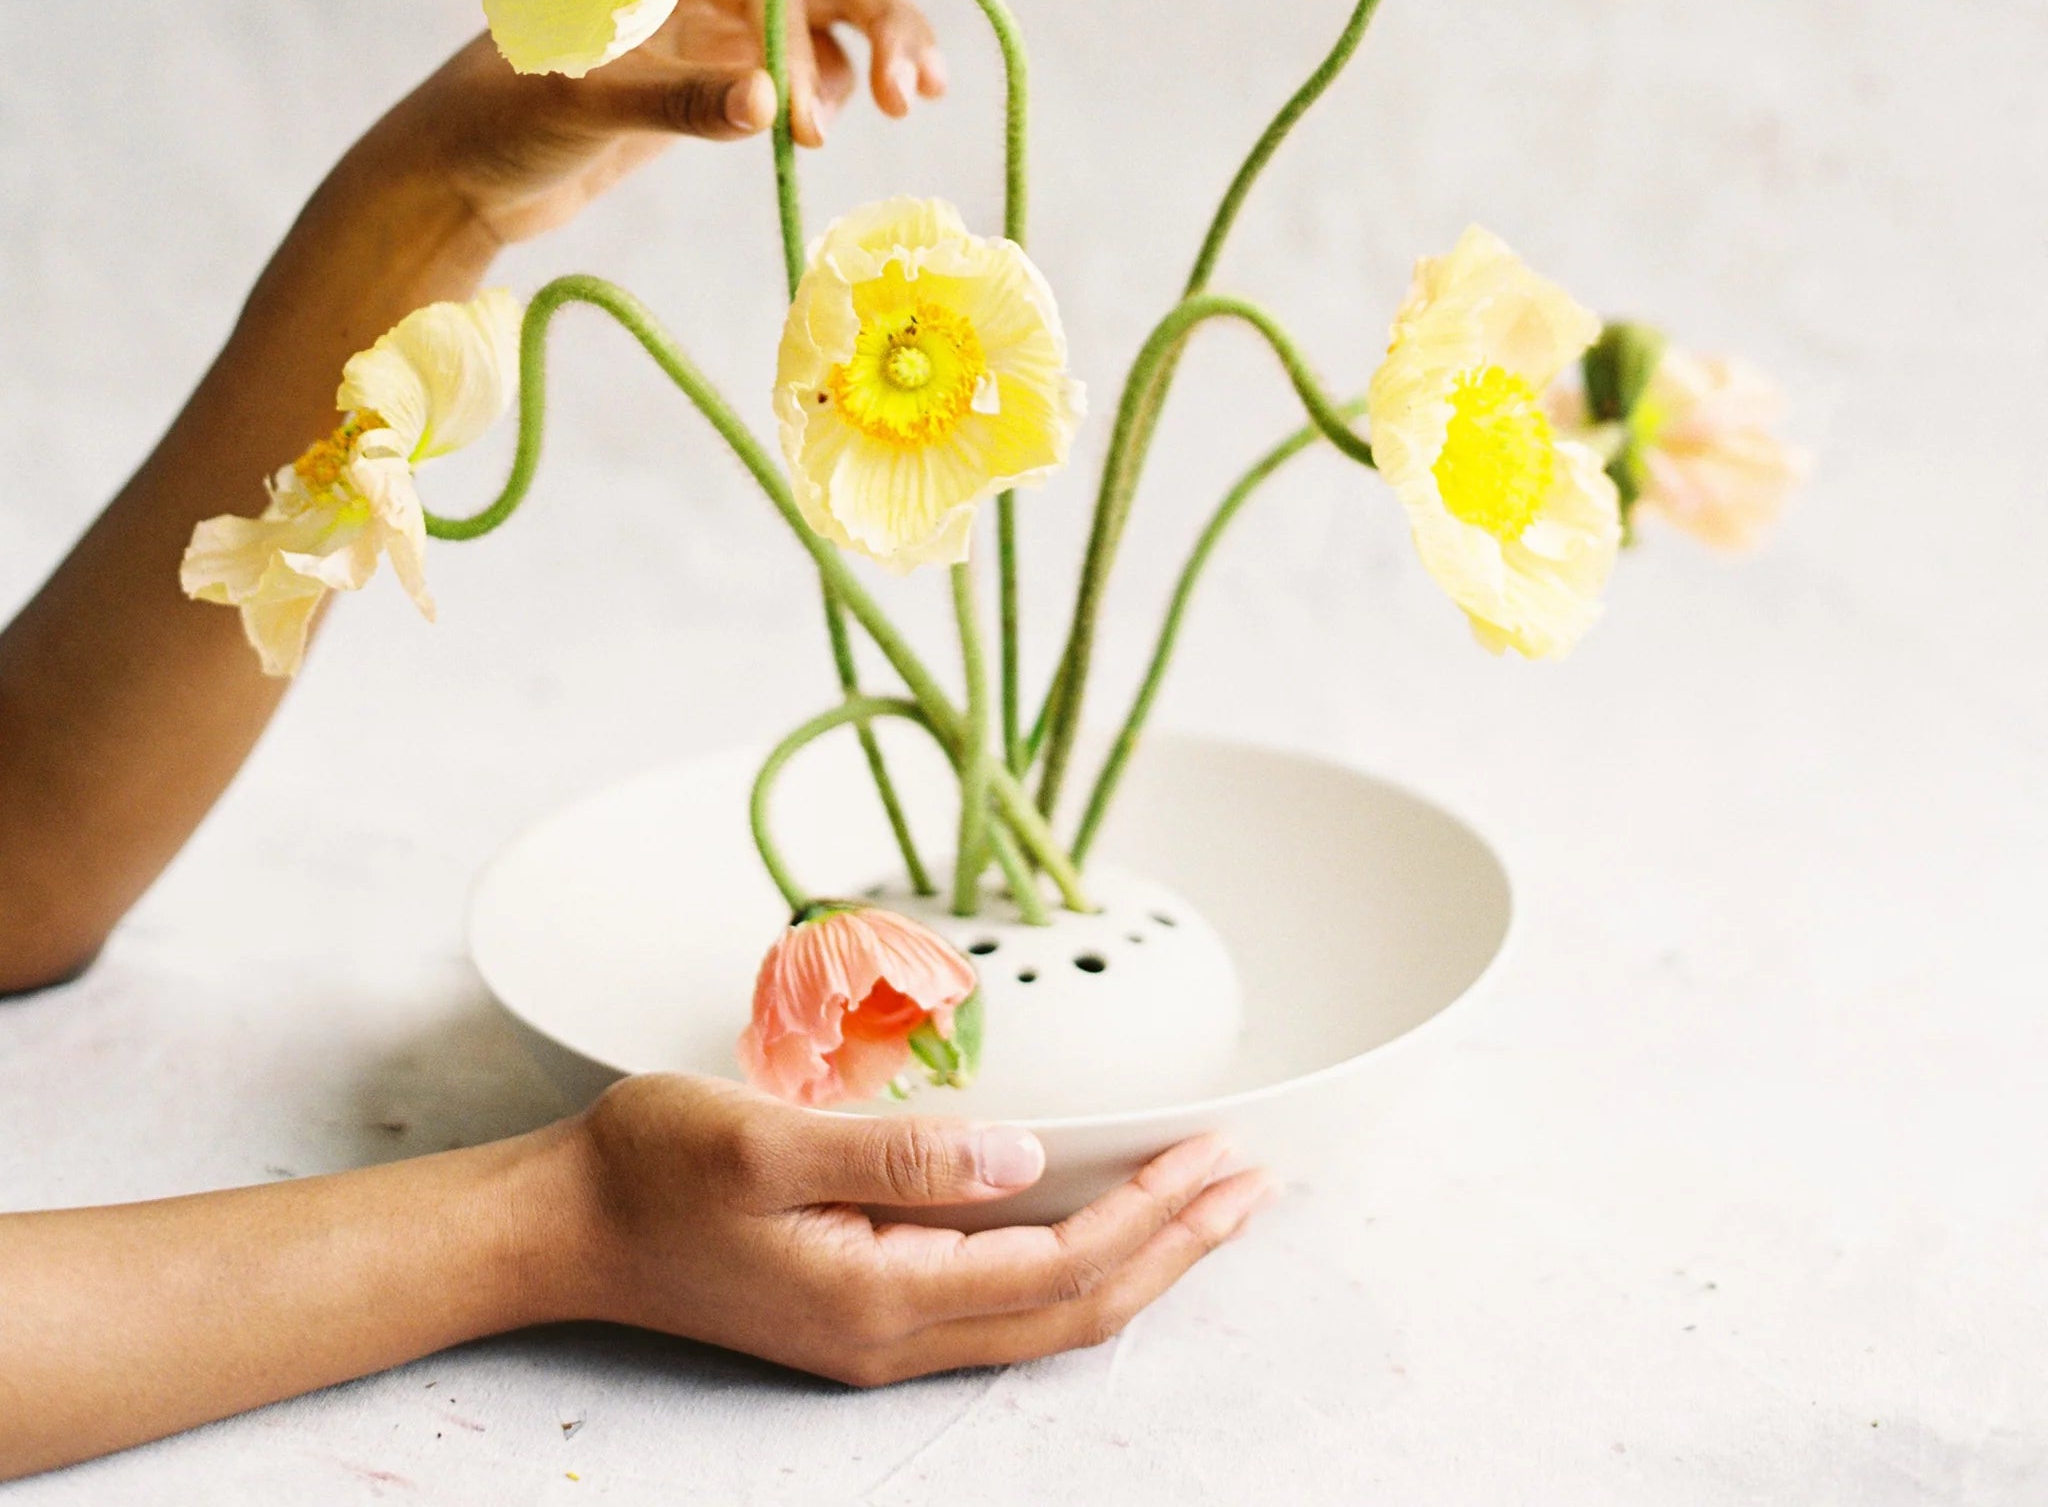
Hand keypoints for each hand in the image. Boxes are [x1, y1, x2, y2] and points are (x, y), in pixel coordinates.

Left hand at [383, 0, 947, 245]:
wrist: (456, 177)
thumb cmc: (496, 126)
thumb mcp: (583, 109)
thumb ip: (676, 102)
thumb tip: (768, 103)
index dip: (811, 41)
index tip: (808, 126)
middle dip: (885, 24)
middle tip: (922, 91)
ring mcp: (709, 26)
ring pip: (824, 22)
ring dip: (869, 57)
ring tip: (899, 106)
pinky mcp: (711, 75)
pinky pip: (797, 68)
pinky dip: (829, 90)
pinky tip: (824, 125)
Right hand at [560, 1075, 1271, 1384]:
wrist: (566, 1225)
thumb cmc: (653, 1167)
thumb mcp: (767, 1139)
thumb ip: (899, 1154)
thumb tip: (1026, 1157)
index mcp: (879, 1294)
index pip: (1060, 1268)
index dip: (1154, 1216)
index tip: (1225, 1160)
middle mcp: (893, 1334)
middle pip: (1077, 1310)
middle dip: (1177, 1247)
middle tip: (1255, 1186)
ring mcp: (880, 1332)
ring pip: (1048, 1316)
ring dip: (1139, 1260)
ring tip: (1208, 1207)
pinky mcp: (866, 1311)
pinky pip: (1004, 1303)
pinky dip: (1077, 1265)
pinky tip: (1100, 1225)